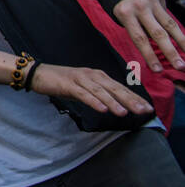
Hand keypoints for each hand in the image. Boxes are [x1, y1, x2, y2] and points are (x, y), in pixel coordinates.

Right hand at [29, 64, 154, 116]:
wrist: (37, 73)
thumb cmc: (62, 82)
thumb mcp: (84, 87)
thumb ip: (99, 94)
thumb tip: (116, 105)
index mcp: (97, 76)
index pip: (120, 87)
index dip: (135, 98)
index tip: (148, 109)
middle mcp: (91, 75)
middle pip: (114, 89)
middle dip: (131, 100)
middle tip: (144, 111)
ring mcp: (80, 79)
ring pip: (101, 92)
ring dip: (114, 102)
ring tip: (125, 113)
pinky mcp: (68, 84)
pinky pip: (83, 94)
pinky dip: (94, 102)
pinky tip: (103, 109)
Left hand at [111, 0, 184, 71]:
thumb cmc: (124, 7)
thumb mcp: (123, 18)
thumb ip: (138, 31)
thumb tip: (155, 54)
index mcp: (125, 14)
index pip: (138, 38)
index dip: (149, 54)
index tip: (157, 70)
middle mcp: (139, 8)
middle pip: (157, 33)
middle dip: (169, 51)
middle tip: (179, 67)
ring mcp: (151, 2)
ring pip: (169, 25)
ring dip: (181, 43)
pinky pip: (171, 18)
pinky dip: (180, 32)